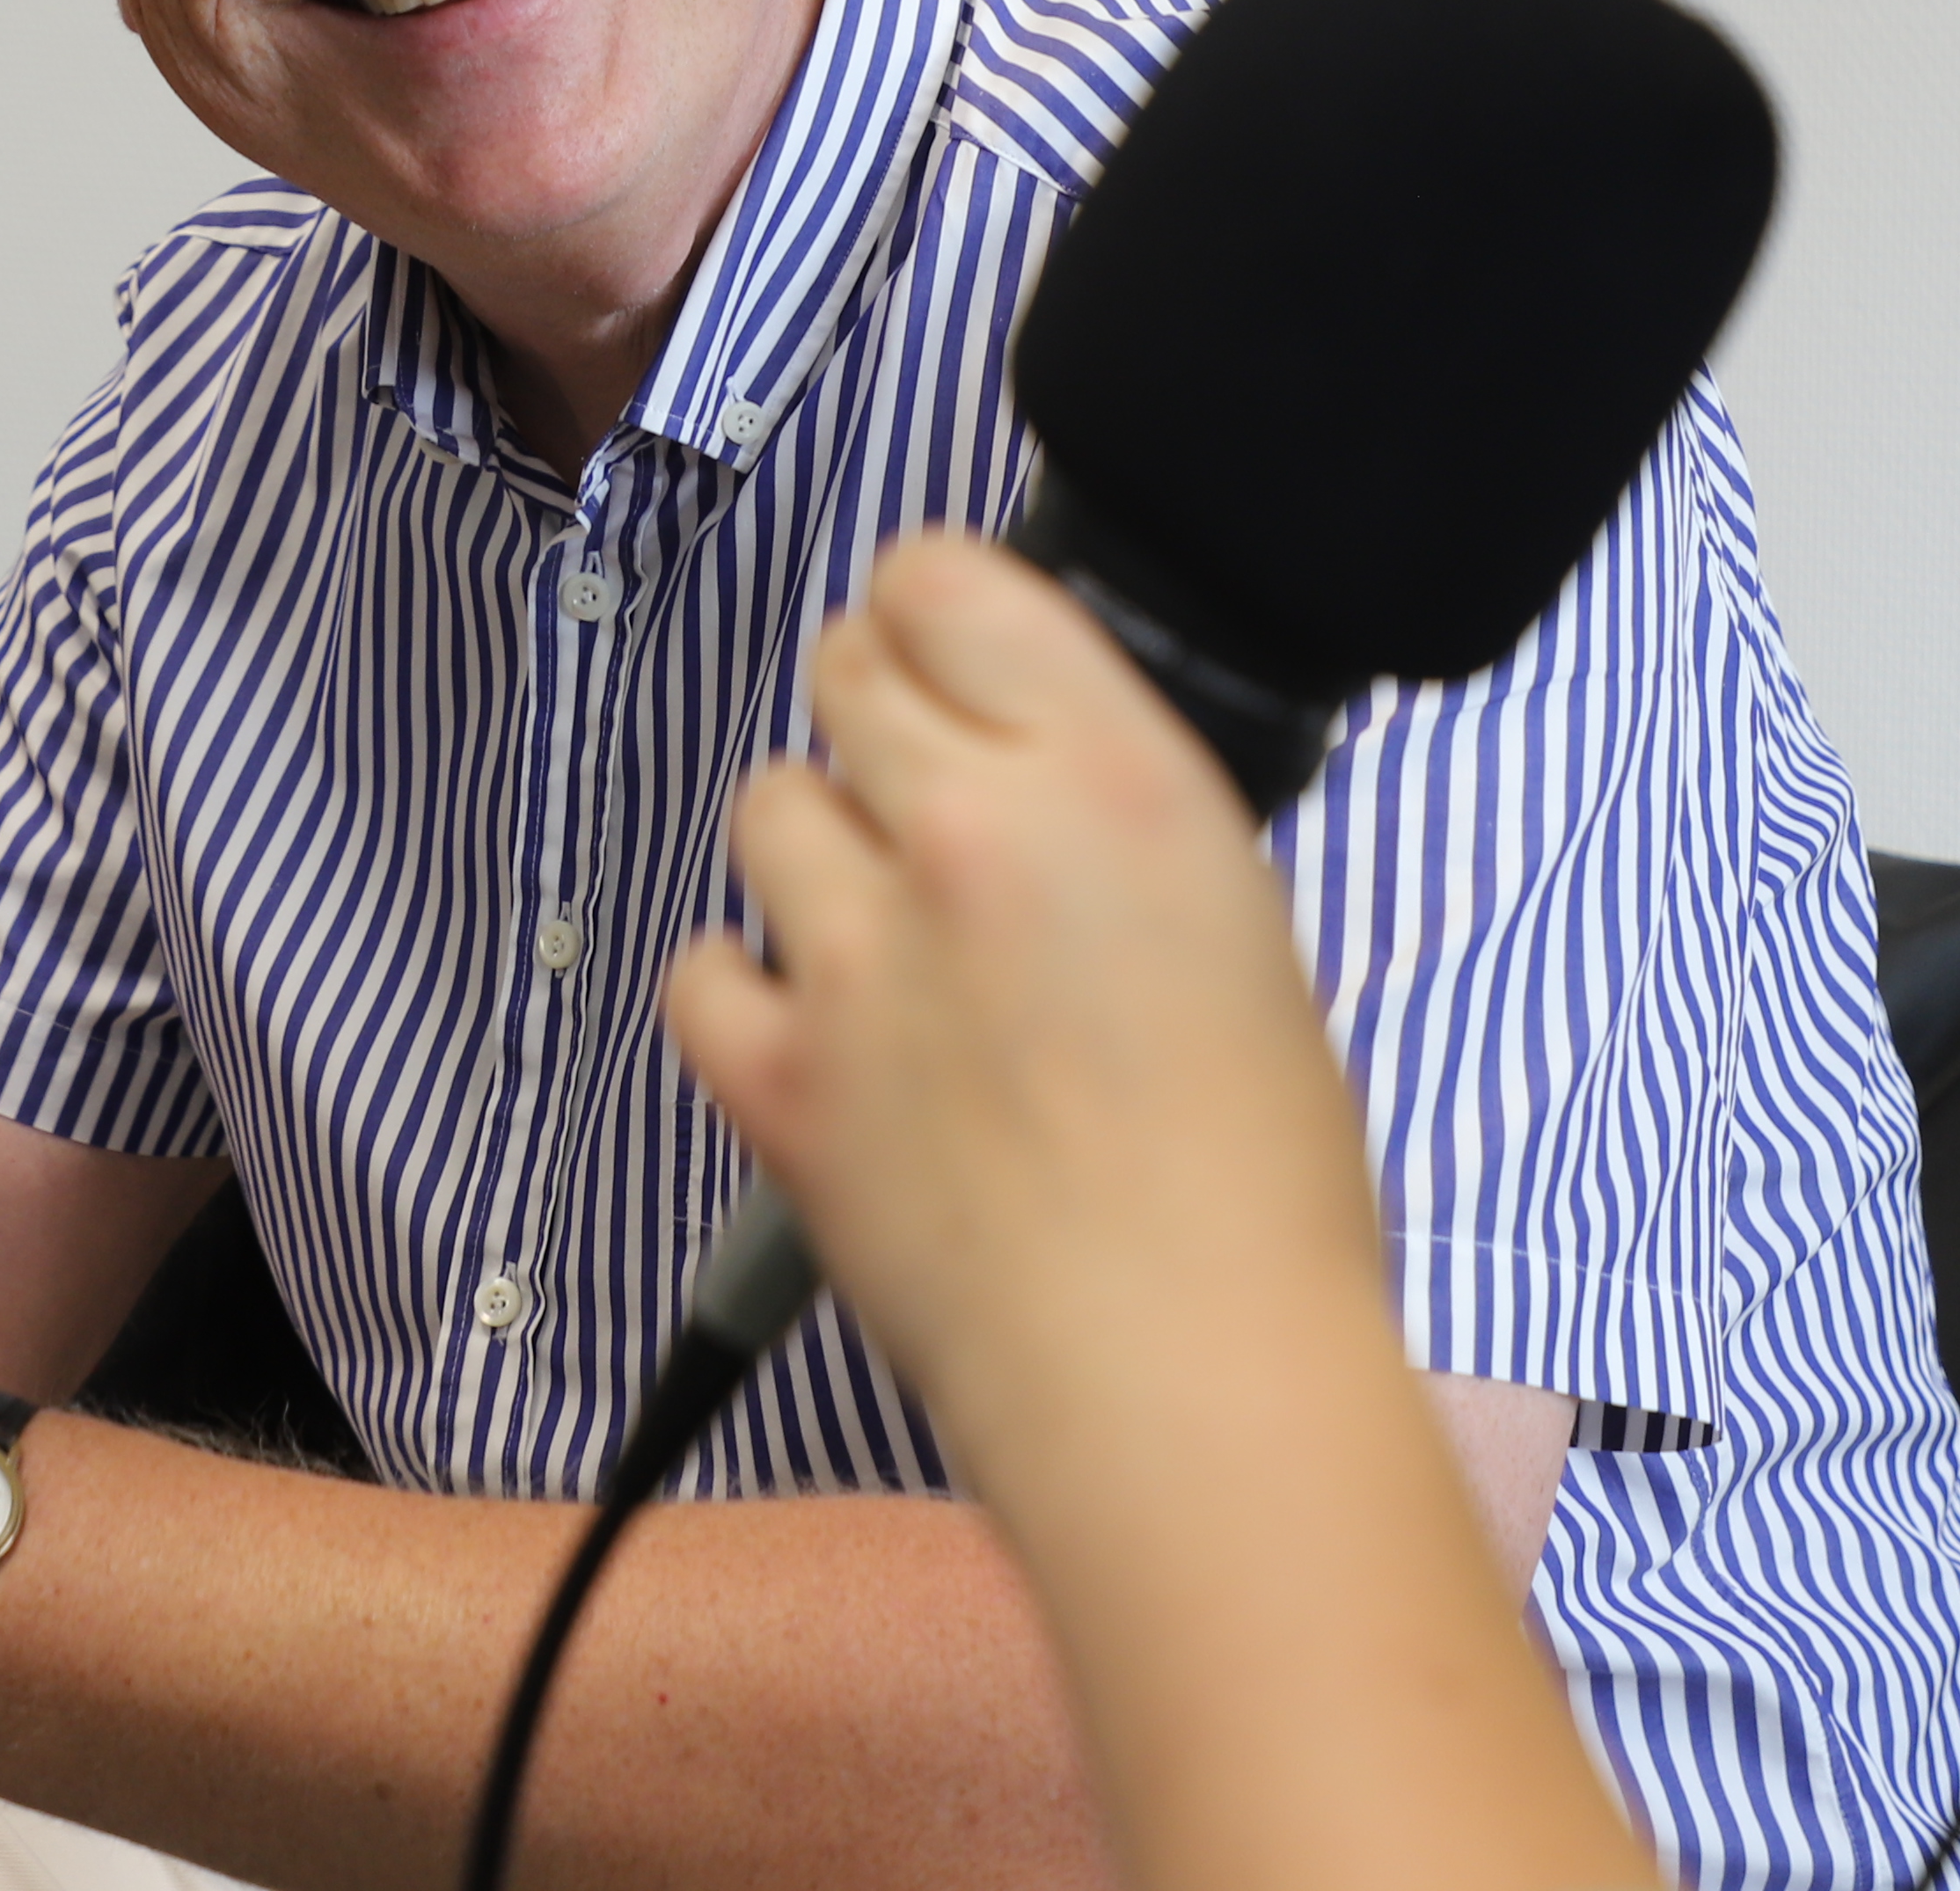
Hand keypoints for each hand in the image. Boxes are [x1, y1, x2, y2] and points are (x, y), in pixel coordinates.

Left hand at [663, 534, 1380, 1473]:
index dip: (937, 615)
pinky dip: (744, 992)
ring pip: (765, 804)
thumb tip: (1034, 764)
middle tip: (930, 814)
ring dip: (815, 852)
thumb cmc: (1260, 1189)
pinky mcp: (776, 1074)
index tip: (949, 657)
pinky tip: (818, 1035)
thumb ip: (1117, 812)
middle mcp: (965, 827)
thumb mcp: (1242, 920)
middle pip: (841, 673)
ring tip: (891, 943)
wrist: (1189, 1382)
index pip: (943, 578)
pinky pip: (699, 968)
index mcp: (1110, 770)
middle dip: (879, 724)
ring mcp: (854, 951)